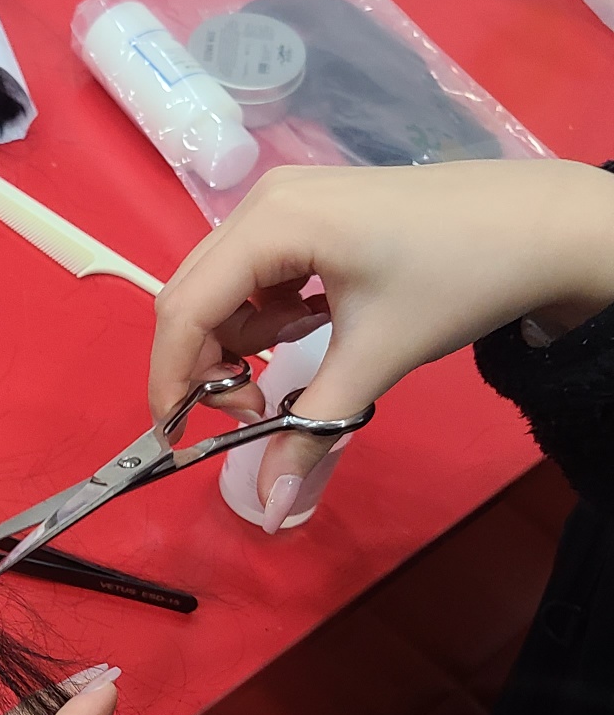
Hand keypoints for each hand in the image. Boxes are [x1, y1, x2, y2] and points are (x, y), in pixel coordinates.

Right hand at [149, 160, 613, 515]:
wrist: (544, 225)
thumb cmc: (459, 278)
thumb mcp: (376, 360)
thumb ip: (309, 431)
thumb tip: (271, 513)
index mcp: (272, 223)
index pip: (185, 311)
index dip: (170, 380)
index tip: (179, 437)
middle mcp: (263, 202)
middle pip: (190, 297)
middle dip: (202, 366)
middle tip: (249, 413)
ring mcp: (283, 201)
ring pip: (219, 289)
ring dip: (236, 344)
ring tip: (289, 371)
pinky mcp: (304, 211)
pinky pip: (252, 275)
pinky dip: (264, 317)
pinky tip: (308, 329)